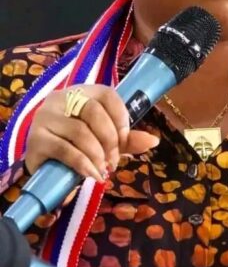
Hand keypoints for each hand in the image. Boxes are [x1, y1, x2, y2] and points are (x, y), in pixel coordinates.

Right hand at [24, 85, 158, 181]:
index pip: (107, 95)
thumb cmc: (76, 144)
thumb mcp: (103, 138)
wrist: (42, 160)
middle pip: (94, 112)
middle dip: (110, 140)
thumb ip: (126, 139)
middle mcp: (61, 99)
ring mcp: (46, 118)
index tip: (125, 140)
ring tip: (103, 170)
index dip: (121, 117)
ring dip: (97, 155)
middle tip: (114, 162)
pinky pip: (65, 150)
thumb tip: (154, 141)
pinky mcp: (36, 140)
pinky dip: (83, 164)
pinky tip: (91, 175)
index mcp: (82, 92)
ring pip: (80, 132)